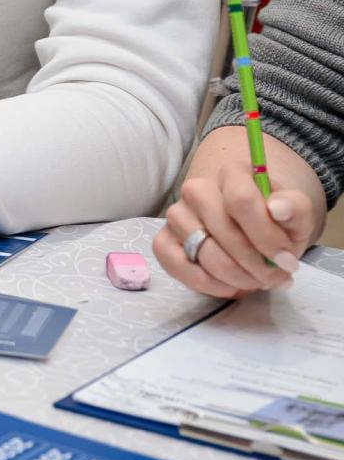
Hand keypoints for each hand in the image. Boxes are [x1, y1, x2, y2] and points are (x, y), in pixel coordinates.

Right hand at [155, 128, 318, 296]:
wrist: (251, 233)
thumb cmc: (274, 224)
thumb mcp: (296, 216)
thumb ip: (295, 208)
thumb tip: (278, 208)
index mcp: (231, 174)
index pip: (241, 200)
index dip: (266, 236)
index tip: (286, 260)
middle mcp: (196, 190)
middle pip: (224, 232)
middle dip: (256, 264)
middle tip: (275, 278)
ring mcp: (175, 215)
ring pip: (206, 254)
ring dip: (237, 278)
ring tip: (255, 281)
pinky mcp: (163, 240)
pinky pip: (178, 266)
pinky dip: (208, 284)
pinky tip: (229, 285)